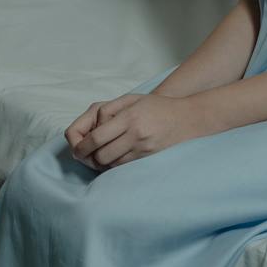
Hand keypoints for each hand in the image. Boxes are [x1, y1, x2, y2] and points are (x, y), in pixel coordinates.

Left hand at [70, 93, 208, 170]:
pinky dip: (115, 165)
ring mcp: (144, 149)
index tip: (77, 149)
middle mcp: (136, 135)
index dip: (82, 147)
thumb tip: (90, 127)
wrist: (189, 118)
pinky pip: (125, 167)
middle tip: (84, 156)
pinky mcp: (150, 158)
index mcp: (129, 117)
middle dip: (89, 158)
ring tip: (98, 156)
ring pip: (112, 164)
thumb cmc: (158, 107)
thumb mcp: (133, 99)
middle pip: (102, 155)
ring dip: (101, 163)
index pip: (97, 138)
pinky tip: (113, 159)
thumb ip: (109, 110)